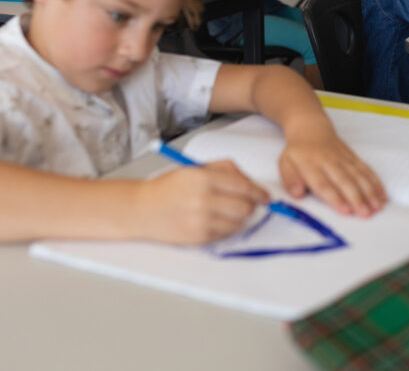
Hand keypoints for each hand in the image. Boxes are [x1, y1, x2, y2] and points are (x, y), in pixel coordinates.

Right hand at [135, 161, 268, 244]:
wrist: (143, 209)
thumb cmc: (170, 187)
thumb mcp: (197, 168)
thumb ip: (227, 170)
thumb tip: (252, 182)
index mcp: (203, 178)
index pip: (243, 187)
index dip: (259, 192)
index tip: (265, 196)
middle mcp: (203, 200)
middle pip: (245, 208)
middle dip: (250, 205)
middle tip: (245, 203)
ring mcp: (201, 221)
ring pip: (239, 223)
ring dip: (238, 218)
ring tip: (223, 211)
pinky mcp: (199, 238)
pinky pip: (226, 235)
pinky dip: (226, 228)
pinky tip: (213, 220)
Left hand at [277, 122, 385, 217]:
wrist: (311, 128)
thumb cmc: (298, 152)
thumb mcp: (285, 163)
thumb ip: (290, 180)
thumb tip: (297, 194)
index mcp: (310, 165)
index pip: (324, 183)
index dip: (335, 197)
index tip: (345, 210)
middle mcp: (329, 161)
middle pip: (345, 181)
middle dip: (357, 197)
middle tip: (366, 213)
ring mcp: (344, 159)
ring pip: (359, 175)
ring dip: (369, 191)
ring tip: (377, 206)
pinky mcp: (353, 157)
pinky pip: (366, 170)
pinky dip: (375, 182)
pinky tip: (382, 195)